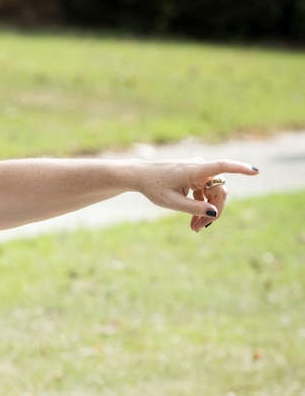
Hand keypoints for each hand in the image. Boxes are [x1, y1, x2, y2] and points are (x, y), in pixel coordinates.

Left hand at [134, 159, 258, 231]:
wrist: (139, 177)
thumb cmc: (153, 187)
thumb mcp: (171, 202)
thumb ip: (193, 208)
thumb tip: (214, 213)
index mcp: (194, 170)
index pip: (222, 166)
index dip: (240, 168)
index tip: (256, 171)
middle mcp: (199, 168)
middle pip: (218, 191)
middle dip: (213, 211)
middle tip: (200, 229)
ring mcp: (198, 172)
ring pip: (212, 193)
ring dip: (206, 211)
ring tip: (194, 229)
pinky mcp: (194, 177)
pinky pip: (205, 193)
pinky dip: (201, 206)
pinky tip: (194, 222)